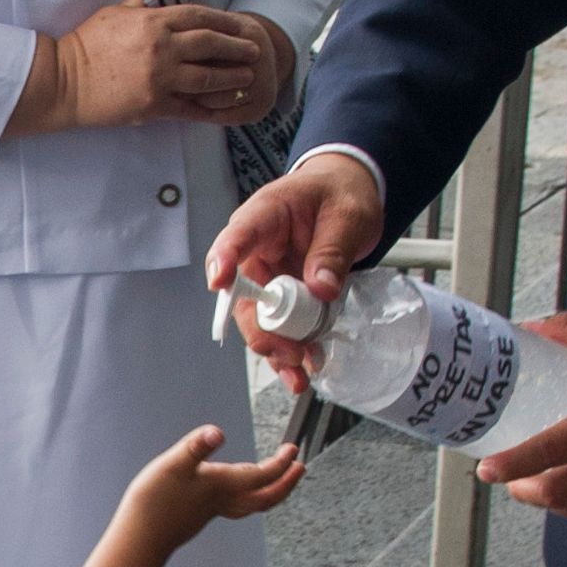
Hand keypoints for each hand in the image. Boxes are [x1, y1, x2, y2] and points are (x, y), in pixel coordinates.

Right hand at [16, 0, 273, 134]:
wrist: (64, 82)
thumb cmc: (86, 44)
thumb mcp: (113, 14)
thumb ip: (140, 4)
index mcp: (152, 21)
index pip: (199, 16)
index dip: (225, 21)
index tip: (240, 24)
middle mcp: (160, 48)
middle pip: (211, 44)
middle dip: (237, 47)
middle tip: (254, 50)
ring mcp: (158, 78)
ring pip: (207, 77)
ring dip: (232, 77)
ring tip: (248, 77)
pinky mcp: (154, 105)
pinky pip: (191, 108)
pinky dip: (211, 108)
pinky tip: (225, 108)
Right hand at [115, 423, 304, 550]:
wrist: (140, 538)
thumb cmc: (154, 502)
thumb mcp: (172, 465)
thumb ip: (195, 447)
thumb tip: (217, 431)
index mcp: (222, 485)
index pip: (262, 475)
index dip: (281, 463)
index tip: (293, 450)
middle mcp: (223, 500)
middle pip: (266, 497)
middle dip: (286, 483)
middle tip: (300, 466)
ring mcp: (213, 510)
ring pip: (253, 504)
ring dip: (272, 492)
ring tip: (279, 479)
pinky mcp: (202, 514)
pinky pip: (238, 506)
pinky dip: (250, 497)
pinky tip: (237, 490)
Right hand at [205, 151, 385, 387]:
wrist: (347, 194)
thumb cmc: (340, 194)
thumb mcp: (347, 216)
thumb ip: (333, 250)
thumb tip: (321, 289)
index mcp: (265, 217)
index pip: (236, 237)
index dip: (224, 260)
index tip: (218, 283)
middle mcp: (256, 252)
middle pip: (242, 295)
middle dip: (260, 328)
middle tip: (285, 351)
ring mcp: (267, 277)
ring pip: (258, 320)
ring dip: (275, 348)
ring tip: (298, 371)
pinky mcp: (282, 297)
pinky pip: (279, 328)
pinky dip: (291, 351)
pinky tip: (303, 371)